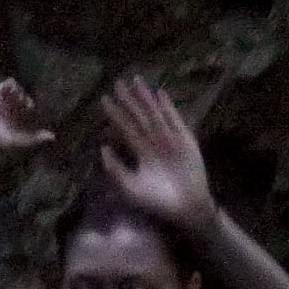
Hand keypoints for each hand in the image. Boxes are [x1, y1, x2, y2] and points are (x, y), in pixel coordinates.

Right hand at [0, 79, 50, 157]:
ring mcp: (4, 103)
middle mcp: (12, 116)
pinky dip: (13, 86)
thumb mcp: (9, 141)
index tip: (42, 116)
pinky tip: (8, 90)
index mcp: (16, 130)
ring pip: (23, 95)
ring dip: (21, 96)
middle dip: (29, 106)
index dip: (39, 119)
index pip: (35, 123)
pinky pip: (11, 84)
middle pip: (31, 107)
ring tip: (13, 101)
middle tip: (23, 107)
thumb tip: (53, 137)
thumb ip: (30, 140)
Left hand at [96, 77, 212, 229]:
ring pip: (154, 114)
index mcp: (141, 152)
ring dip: (145, 98)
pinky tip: (160, 94)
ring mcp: (170, 139)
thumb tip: (102, 148)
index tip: (104, 98)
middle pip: (139, 116)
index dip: (116, 114)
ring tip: (136, 81)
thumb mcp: (130, 187)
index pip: (126, 128)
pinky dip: (167, 107)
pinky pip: (174, 120)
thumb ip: (115, 168)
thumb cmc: (158, 201)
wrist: (186, 208)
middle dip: (129, 100)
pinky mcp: (185, 139)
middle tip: (118, 82)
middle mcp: (154, 142)